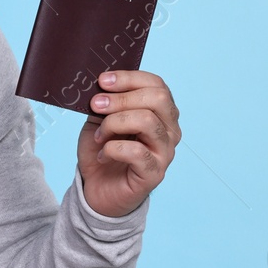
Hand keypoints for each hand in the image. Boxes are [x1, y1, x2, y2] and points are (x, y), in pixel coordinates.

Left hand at [75, 69, 179, 217]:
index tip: (102, 81)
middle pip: (157, 99)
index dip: (129, 78)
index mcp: (161, 112)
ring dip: (115, 123)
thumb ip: (105, 101)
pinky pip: (136, 151)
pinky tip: (102, 155)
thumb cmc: (103, 150)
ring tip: (98, 135)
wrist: (97, 188)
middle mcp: (170, 130)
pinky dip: (112, 148)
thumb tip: (101, 83)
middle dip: (122, 98)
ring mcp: (165, 152)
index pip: (156, 85)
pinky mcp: (155, 173)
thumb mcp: (100, 119)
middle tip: (96, 105)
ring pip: (148, 121)